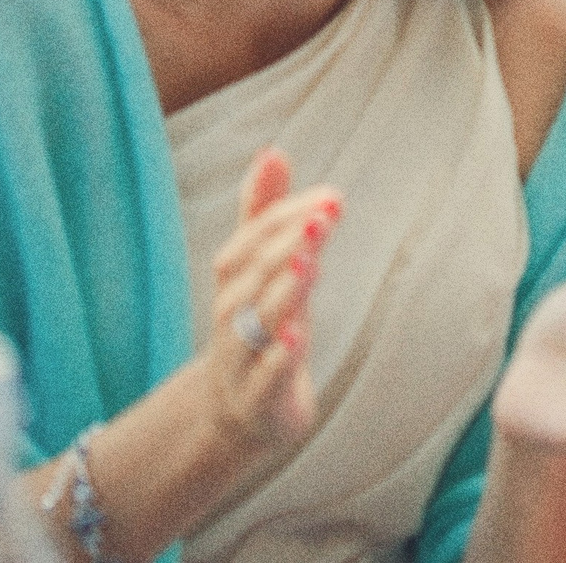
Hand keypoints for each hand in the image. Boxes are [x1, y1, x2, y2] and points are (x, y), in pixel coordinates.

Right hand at [202, 148, 340, 453]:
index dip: (286, 218)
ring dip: (280, 292)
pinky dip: (276, 359)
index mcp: (235, 284)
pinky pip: (260, 380)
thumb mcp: (266, 272)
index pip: (251, 242)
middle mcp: (231, 318)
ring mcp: (239, 361)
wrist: (239, 415)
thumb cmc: (261, 327)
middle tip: (324, 217)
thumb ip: (265, 214)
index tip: (333, 197)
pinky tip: (299, 337)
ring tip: (310, 262)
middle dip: (284, 245)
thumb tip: (272, 150)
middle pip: (249, 278)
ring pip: (251, 324)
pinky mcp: (256, 402)